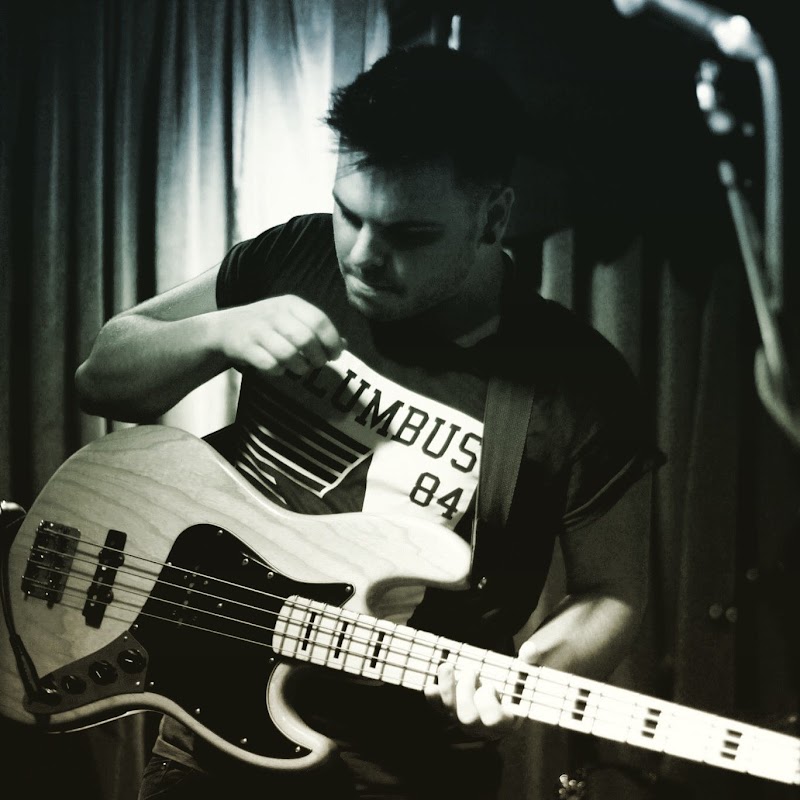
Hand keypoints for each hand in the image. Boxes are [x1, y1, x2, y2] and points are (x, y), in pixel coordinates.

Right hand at [215, 295, 345, 376]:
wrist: (226, 328)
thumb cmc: (268, 325)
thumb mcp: (292, 319)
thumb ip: (317, 330)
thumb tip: (344, 345)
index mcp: (290, 304)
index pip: (319, 320)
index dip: (332, 341)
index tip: (335, 355)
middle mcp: (275, 314)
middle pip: (306, 339)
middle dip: (317, 357)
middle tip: (317, 363)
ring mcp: (258, 330)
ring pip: (288, 354)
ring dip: (300, 367)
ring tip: (300, 368)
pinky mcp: (245, 347)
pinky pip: (270, 365)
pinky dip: (279, 371)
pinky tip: (279, 369)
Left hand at [424, 663, 521, 740]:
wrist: (498, 690)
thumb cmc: (513, 684)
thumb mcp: (524, 673)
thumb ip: (528, 662)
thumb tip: (530, 648)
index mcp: (505, 720)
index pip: (494, 720)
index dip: (489, 704)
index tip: (491, 685)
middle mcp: (483, 727)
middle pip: (468, 718)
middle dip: (466, 691)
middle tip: (472, 670)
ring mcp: (465, 721)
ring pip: (451, 713)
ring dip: (447, 689)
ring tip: (448, 666)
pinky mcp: (451, 713)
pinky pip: (438, 710)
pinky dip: (433, 698)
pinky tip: (431, 686)